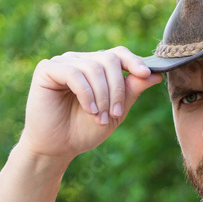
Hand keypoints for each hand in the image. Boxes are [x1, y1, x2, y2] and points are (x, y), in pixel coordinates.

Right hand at [19, 47, 161, 160]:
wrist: (58, 147)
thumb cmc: (84, 130)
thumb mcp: (115, 111)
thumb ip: (131, 90)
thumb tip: (155, 74)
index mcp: (96, 67)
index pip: (118, 54)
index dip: (134, 61)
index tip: (146, 74)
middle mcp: (79, 60)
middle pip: (109, 60)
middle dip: (117, 89)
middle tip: (116, 113)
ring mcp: (62, 62)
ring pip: (93, 68)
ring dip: (102, 96)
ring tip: (100, 118)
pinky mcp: (47, 69)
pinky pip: (74, 73)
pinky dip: (86, 94)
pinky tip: (90, 110)